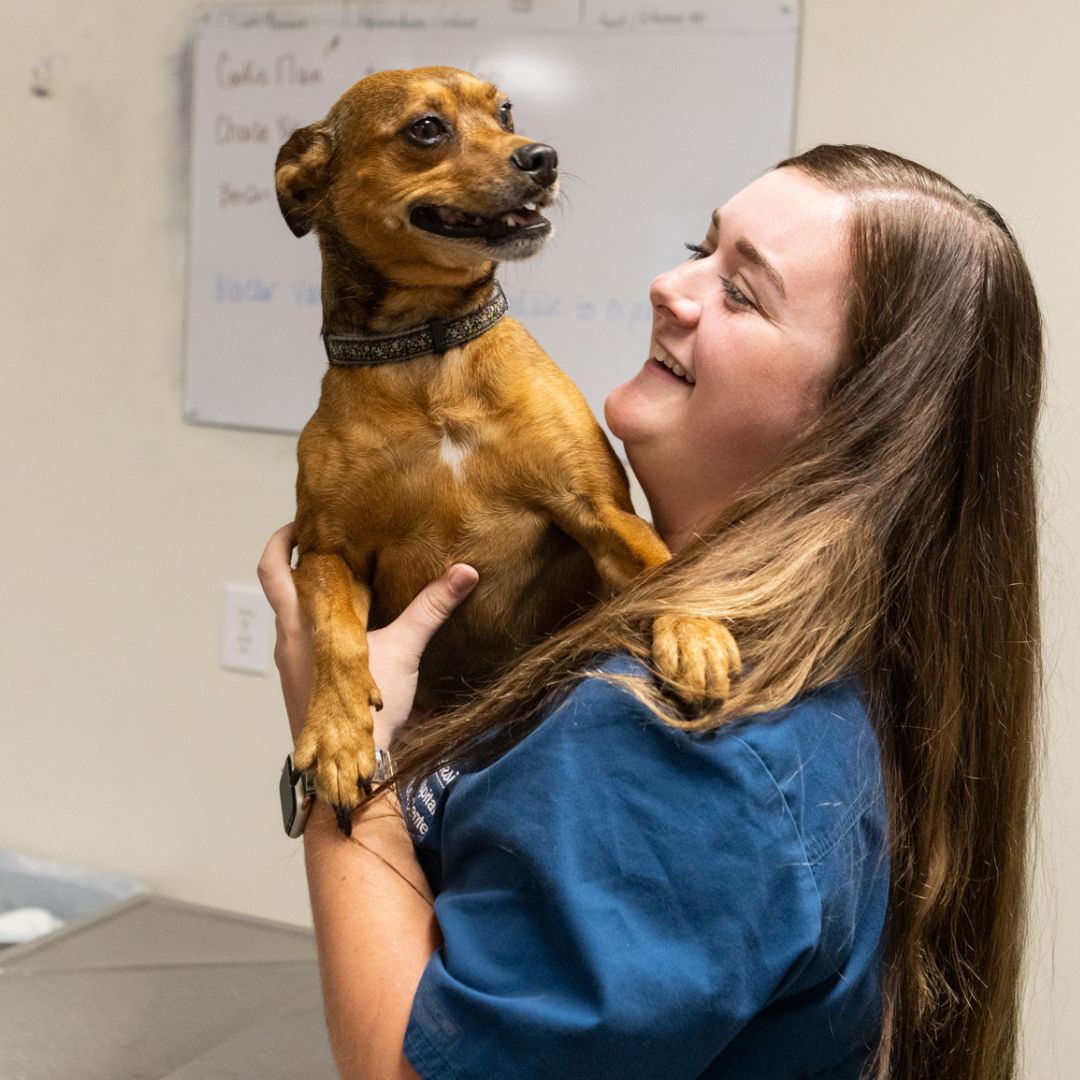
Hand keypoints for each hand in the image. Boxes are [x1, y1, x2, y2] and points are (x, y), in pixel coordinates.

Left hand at [257, 523, 478, 746]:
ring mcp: (289, 664)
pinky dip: (318, 625)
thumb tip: (465, 572)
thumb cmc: (367, 708)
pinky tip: (350, 629)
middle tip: (328, 544)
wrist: (348, 764)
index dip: (280, 539)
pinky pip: (301, 642)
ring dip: (310, 596)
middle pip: (279, 588)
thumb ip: (431, 608)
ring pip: (291, 617)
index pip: (272, 568)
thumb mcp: (404, 650)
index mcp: (302, 623)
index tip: (303, 523)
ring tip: (345, 581)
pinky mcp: (299, 684)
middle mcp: (287, 639)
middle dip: (298, 562)